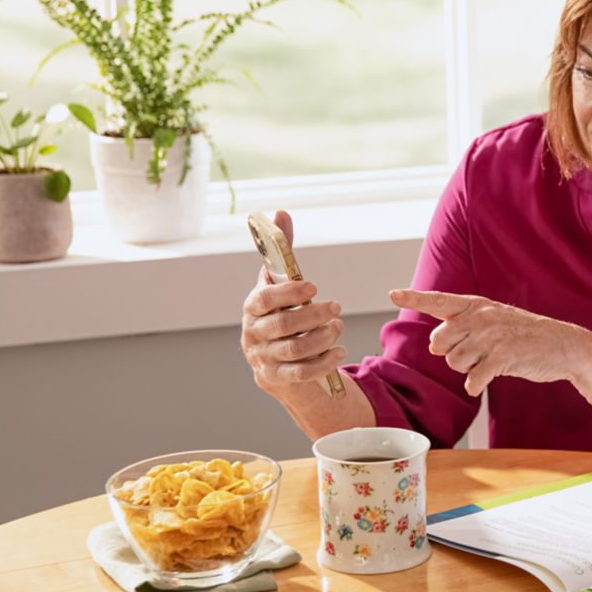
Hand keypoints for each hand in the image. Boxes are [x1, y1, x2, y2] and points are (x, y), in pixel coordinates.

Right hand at [240, 210, 347, 396]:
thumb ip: (281, 250)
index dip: (288, 292)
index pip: (264, 299)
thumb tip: (281, 213)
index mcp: (252, 307)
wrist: (273, 360)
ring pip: (294, 350)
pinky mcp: (278, 378)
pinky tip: (339, 351)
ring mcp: (264, 358)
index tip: (313, 287)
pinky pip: (302, 373)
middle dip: (313, 316)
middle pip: (283, 326)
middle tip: (336, 306)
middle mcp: (253, 334)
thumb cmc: (280, 312)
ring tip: (338, 326)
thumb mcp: (279, 282)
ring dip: (322, 337)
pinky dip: (324, 362)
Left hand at [390, 289, 591, 396]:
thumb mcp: (496, 320)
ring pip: (454, 362)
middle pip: (440, 341)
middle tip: (475, 353)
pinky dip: (476, 384)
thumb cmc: (526, 335)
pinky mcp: (502, 357)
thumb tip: (435, 344)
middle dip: (451, 354)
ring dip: (467, 369)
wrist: (564, 346)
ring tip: (488, 362)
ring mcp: (492, 336)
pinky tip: (485, 381)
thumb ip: (465, 326)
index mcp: (478, 305)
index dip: (415, 297)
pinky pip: (472, 378)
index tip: (393, 293)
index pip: (440, 300)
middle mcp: (482, 317)